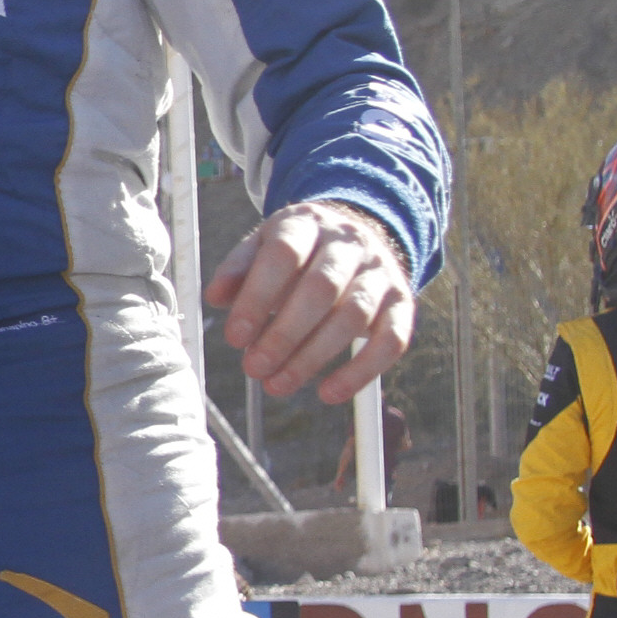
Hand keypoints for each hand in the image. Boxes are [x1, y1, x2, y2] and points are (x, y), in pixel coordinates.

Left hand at [206, 200, 414, 404]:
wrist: (358, 234)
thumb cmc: (300, 251)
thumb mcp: (262, 247)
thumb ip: (237, 270)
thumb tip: (214, 296)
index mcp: (307, 224)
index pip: (283, 254)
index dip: (258, 296)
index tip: (235, 337)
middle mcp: (349, 244)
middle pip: (321, 288)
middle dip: (284, 334)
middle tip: (254, 368)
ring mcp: (380, 272)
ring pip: (353, 316)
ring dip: (313, 357)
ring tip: (278, 384)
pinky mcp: (402, 303)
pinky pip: (391, 341)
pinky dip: (361, 372)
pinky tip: (329, 393)